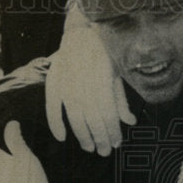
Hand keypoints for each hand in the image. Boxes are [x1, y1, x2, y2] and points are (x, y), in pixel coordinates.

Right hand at [45, 12, 134, 153]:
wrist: (83, 31)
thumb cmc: (105, 53)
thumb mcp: (118, 73)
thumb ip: (121, 98)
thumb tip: (130, 122)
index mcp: (103, 79)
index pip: (107, 115)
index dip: (112, 132)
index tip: (117, 143)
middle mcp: (83, 83)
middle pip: (92, 120)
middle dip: (100, 138)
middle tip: (105, 151)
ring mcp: (66, 82)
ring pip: (75, 117)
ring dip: (82, 136)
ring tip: (90, 147)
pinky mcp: (53, 81)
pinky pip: (52, 106)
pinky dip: (55, 123)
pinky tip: (62, 137)